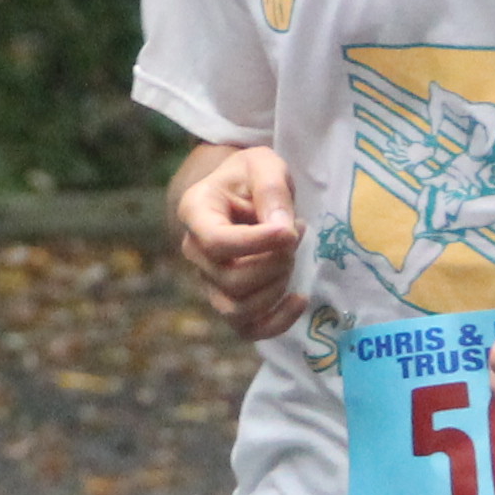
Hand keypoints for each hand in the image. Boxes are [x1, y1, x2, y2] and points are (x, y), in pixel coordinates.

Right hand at [172, 146, 306, 340]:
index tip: (290, 232)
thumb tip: (283, 231)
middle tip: (295, 234)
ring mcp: (208, 281)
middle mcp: (194, 252)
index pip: (217, 242)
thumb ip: (272, 191)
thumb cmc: (250, 176)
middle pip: (231, 280)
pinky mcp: (229, 301)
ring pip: (238, 308)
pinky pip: (247, 329)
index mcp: (195, 212)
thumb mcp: (264, 165)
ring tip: (291, 254)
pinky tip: (300, 299)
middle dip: (275, 262)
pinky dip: (278, 322)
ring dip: (276, 287)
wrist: (242, 192)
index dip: (256, 243)